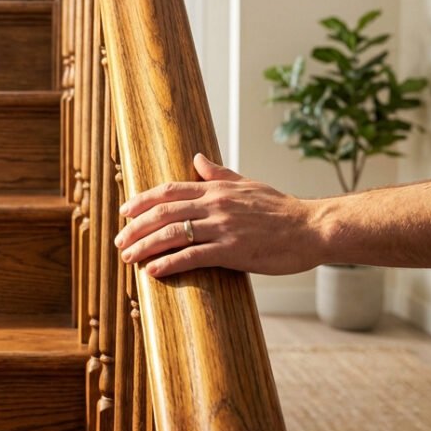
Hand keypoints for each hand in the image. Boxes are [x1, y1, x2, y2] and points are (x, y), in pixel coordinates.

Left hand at [114, 154, 324, 277]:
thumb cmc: (281, 209)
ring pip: (173, 233)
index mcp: (217, 189)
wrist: (311, 228)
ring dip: (146, 246)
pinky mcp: (233, 250)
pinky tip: (154, 271)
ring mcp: (223, 227)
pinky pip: (193, 256)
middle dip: (136, 227)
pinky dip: (170, 263)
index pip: (170, 190)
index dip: (143, 200)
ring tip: (128, 257)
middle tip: (119, 240)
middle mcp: (215, 205)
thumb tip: (197, 158)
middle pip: (164, 212)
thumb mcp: (248, 184)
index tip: (124, 211)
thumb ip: (219, 174)